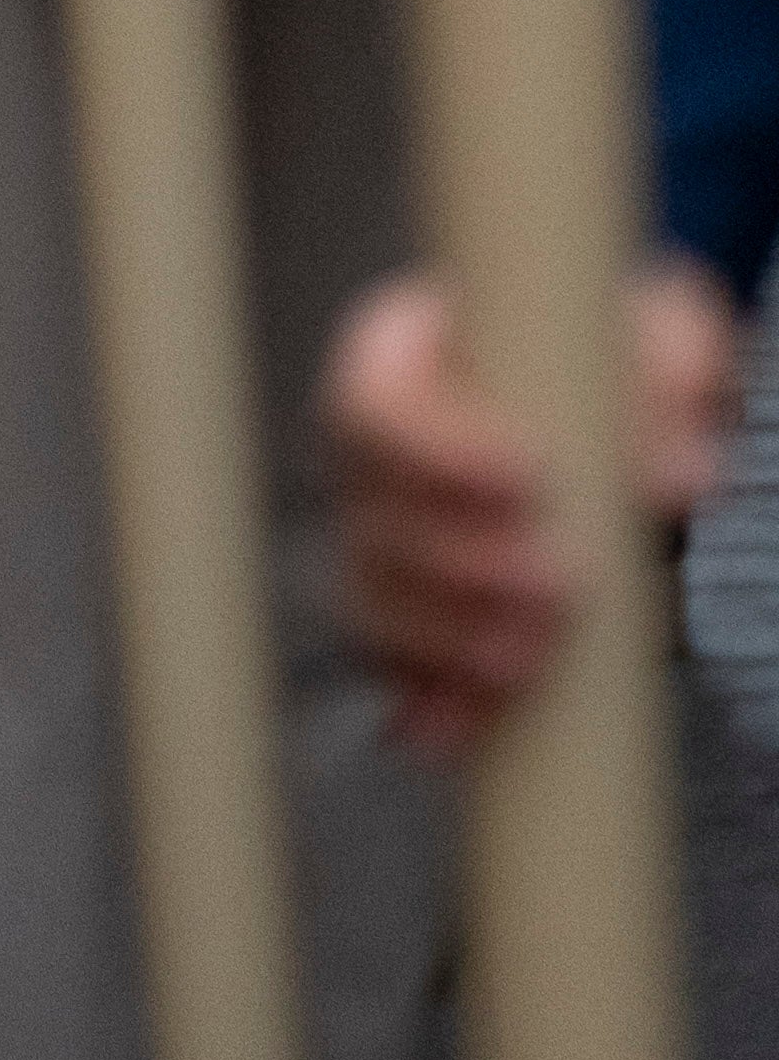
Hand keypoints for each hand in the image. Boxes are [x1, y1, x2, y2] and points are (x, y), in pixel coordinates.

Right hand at [321, 256, 742, 751]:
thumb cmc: (610, 350)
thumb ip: (675, 368)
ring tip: (529, 660)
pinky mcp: (405, 612)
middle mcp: (372, 450)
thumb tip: (687, 471)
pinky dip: (425, 702)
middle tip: (559, 582)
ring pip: (372, 596)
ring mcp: (380, 534)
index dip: (438, 448)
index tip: (529, 475)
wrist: (601, 403)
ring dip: (442, 639)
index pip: (378, 401)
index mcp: (398, 356)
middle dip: (459, 561)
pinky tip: (458, 731)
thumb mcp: (649, 328)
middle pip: (373, 512)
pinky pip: (390, 666)